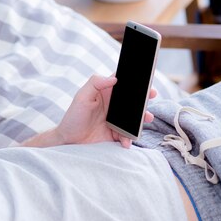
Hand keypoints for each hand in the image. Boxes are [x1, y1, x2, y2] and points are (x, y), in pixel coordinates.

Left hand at [22, 75, 155, 148]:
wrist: (69, 141)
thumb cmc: (73, 117)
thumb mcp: (81, 97)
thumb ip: (95, 83)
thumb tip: (114, 78)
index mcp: (106, 93)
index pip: (122, 82)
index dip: (135, 80)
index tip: (144, 79)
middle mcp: (113, 106)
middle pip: (132, 100)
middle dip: (144, 98)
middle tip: (151, 95)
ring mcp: (116, 120)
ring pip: (134, 118)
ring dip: (142, 118)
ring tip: (146, 119)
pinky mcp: (117, 134)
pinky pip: (128, 134)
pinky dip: (130, 137)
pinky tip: (126, 140)